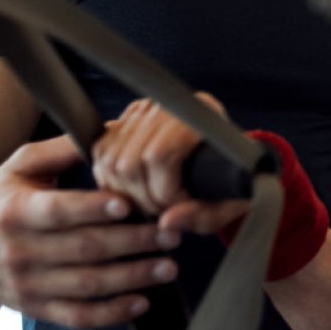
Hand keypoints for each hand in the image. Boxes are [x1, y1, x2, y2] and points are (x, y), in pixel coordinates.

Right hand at [0, 136, 179, 327]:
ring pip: (86, 285)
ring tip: (168, 267)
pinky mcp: (36, 308)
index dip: (93, 209)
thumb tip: (112, 131)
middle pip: (84, 249)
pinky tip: (142, 302)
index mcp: (17, 211)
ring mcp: (28, 284)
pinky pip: (76, 316)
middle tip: (170, 233)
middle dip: (133, 242)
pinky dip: (110, 314)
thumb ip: (62, 150)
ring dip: (132, 278)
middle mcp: (21, 251)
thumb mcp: (19, 167)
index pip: (58, 211)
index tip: (127, 204)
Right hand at [92, 95, 249, 234]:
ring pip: (109, 159)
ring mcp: (147, 109)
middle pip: (128, 161)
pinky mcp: (128, 117)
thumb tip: (165, 223)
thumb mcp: (225, 205)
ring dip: (123, 192)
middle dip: (141, 198)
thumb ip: (199, 215)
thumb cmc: (229, 184)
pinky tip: (133, 190)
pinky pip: (101, 151)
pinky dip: (111, 178)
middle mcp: (171, 106)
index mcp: (202, 117)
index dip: (163, 193)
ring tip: (150, 202)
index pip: (160, 156)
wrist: (228, 162)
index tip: (178, 207)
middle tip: (162, 210)